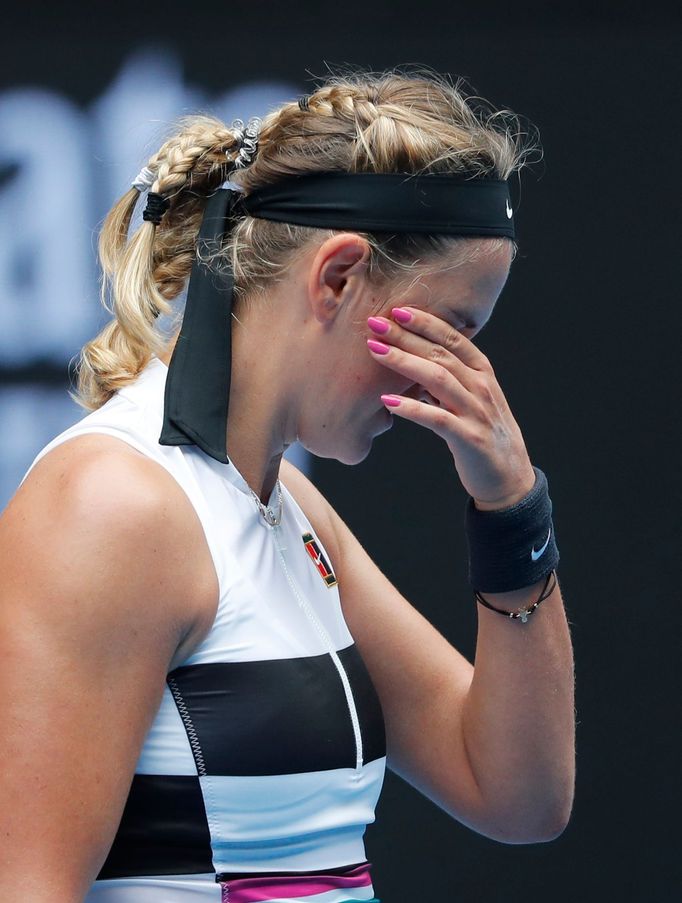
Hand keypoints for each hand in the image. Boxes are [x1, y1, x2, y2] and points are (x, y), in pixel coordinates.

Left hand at [367, 307, 536, 508]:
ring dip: (404, 362)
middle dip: (406, 336)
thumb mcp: (468, 401)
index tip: (397, 309)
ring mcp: (477, 412)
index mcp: (483, 373)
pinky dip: (411, 408)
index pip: (453, 338)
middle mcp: (482, 387)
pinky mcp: (469, 439)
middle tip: (375, 322)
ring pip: (438, 379)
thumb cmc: (482, 435)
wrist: (510, 479)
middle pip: (441, 353)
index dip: (425, 322)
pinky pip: (437, 419)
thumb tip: (411, 365)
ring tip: (375, 351)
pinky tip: (387, 401)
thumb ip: (445, 381)